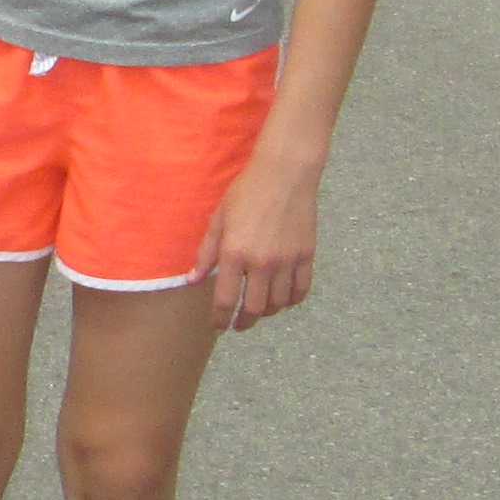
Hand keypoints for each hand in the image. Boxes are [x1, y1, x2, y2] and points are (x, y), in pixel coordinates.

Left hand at [196, 149, 323, 332]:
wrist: (285, 173)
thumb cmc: (247, 191)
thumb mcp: (219, 218)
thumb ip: (207, 252)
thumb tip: (193, 280)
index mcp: (235, 252)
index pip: (226, 299)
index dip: (220, 318)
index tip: (218, 326)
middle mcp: (262, 262)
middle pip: (254, 308)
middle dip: (244, 321)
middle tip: (238, 324)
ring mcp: (287, 260)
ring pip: (278, 303)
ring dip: (267, 312)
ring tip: (259, 309)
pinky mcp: (306, 255)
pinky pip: (300, 290)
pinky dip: (291, 300)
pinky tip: (283, 298)